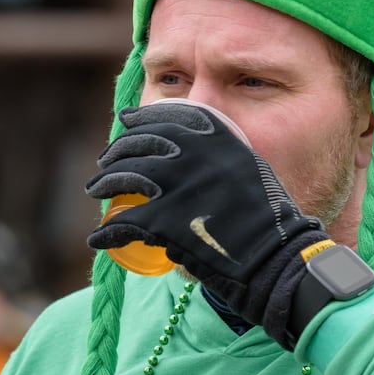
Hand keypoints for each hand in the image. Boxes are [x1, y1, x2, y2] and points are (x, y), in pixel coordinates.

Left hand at [85, 102, 333, 347]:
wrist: (278, 258)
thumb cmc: (272, 222)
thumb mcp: (251, 172)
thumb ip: (224, 160)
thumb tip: (196, 160)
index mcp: (219, 138)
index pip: (170, 116)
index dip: (143, 118)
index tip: (126, 120)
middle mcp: (196, 154)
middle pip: (141, 143)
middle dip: (117, 150)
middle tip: (105, 161)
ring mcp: (178, 186)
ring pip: (125, 176)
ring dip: (105, 183)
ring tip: (95, 190)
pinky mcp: (164, 221)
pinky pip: (124, 223)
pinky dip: (107, 233)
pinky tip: (98, 238)